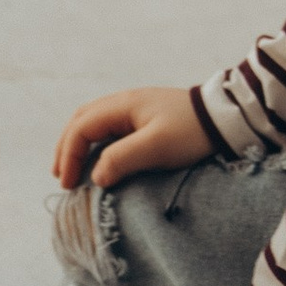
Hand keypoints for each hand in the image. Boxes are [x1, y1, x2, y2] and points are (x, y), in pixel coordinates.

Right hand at [53, 86, 212, 190]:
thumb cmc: (191, 131)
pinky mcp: (144, 117)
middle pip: (81, 121)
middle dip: (66, 148)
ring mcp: (133, 108)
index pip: (81, 128)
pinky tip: (97, 158)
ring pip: (92, 123)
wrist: (225, 118)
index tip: (67, 183)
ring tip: (72, 168)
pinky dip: (94, 143)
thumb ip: (122, 159)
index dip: (68, 155)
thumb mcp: (157, 147)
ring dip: (78, 144)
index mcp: (121, 105)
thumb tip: (95, 176)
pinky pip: (108, 128)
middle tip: (60, 176)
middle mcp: (122, 102)